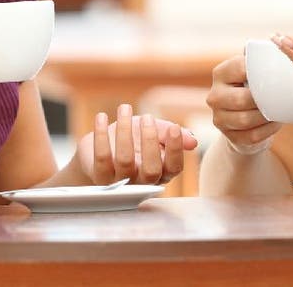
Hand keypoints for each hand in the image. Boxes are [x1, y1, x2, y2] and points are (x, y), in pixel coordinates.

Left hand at [76, 104, 197, 184]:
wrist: (99, 149)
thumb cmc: (132, 140)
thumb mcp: (154, 133)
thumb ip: (172, 135)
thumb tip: (193, 141)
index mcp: (161, 173)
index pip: (174, 168)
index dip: (176, 149)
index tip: (174, 127)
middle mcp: (142, 183)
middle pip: (151, 170)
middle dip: (151, 141)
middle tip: (147, 117)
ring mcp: (120, 183)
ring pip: (125, 161)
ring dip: (125, 131)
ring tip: (124, 108)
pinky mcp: (99, 178)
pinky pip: (102, 158)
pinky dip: (101, 135)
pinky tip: (101, 116)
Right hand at [205, 54, 281, 153]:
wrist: (247, 119)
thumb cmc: (255, 87)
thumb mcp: (254, 70)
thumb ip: (261, 56)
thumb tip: (278, 38)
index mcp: (221, 73)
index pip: (239, 68)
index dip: (259, 71)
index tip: (276, 73)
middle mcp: (214, 95)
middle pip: (241, 99)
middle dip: (263, 100)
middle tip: (281, 97)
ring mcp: (219, 117)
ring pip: (246, 119)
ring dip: (266, 116)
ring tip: (280, 111)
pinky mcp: (228, 136)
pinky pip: (251, 136)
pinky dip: (267, 130)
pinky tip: (275, 123)